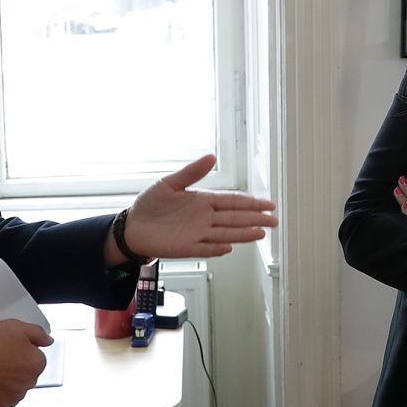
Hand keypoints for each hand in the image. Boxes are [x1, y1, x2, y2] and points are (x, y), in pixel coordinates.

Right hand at [0, 320, 52, 406]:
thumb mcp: (16, 327)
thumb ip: (37, 333)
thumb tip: (48, 340)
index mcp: (36, 363)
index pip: (36, 359)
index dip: (22, 353)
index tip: (10, 350)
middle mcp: (29, 382)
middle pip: (26, 375)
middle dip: (16, 369)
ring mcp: (14, 396)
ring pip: (15, 389)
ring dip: (7, 382)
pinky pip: (1, 400)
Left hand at [118, 154, 277, 259]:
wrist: (133, 227)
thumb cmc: (150, 204)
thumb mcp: (169, 183)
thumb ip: (192, 172)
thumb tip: (212, 157)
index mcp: (203, 201)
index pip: (232, 202)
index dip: (251, 203)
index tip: (268, 204)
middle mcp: (204, 218)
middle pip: (235, 218)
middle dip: (255, 219)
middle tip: (274, 220)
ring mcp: (197, 234)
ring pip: (225, 234)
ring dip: (243, 234)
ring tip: (261, 233)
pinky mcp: (187, 248)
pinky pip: (205, 249)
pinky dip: (217, 249)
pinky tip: (230, 248)